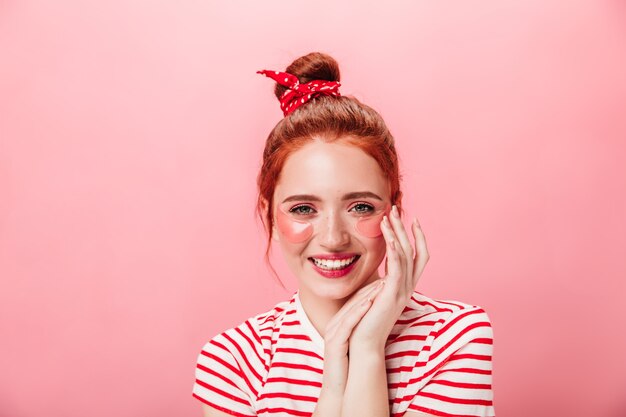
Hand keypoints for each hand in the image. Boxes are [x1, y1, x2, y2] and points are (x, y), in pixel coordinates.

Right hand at [320, 278, 385, 394]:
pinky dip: (358, 312)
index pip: (357, 299)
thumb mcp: (357, 339)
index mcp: (341, 320)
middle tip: (388, 274)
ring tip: (383, 284)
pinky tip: (370, 303)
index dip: (372, 288)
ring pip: (351, 308)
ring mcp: (333, 331)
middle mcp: (335, 322)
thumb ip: (364, 325)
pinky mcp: (334, 342)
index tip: (389, 278)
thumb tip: (380, 314)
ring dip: (367, 295)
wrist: (340, 387)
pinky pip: (347, 323)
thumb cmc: (351, 364)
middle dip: (372, 287)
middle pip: (354, 300)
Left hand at [348, 205, 429, 351]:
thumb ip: (377, 282)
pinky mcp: (393, 295)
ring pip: (406, 255)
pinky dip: (396, 250)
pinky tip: (390, 237)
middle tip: (395, 209)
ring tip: (389, 216)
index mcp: (404, 287)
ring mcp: (402, 291)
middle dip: (405, 228)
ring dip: (398, 233)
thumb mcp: (372, 296)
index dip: (418, 237)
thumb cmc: (363, 321)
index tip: (412, 219)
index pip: (418, 257)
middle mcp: (407, 287)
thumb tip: (373, 269)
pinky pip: (398, 267)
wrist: (362, 344)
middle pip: (413, 250)